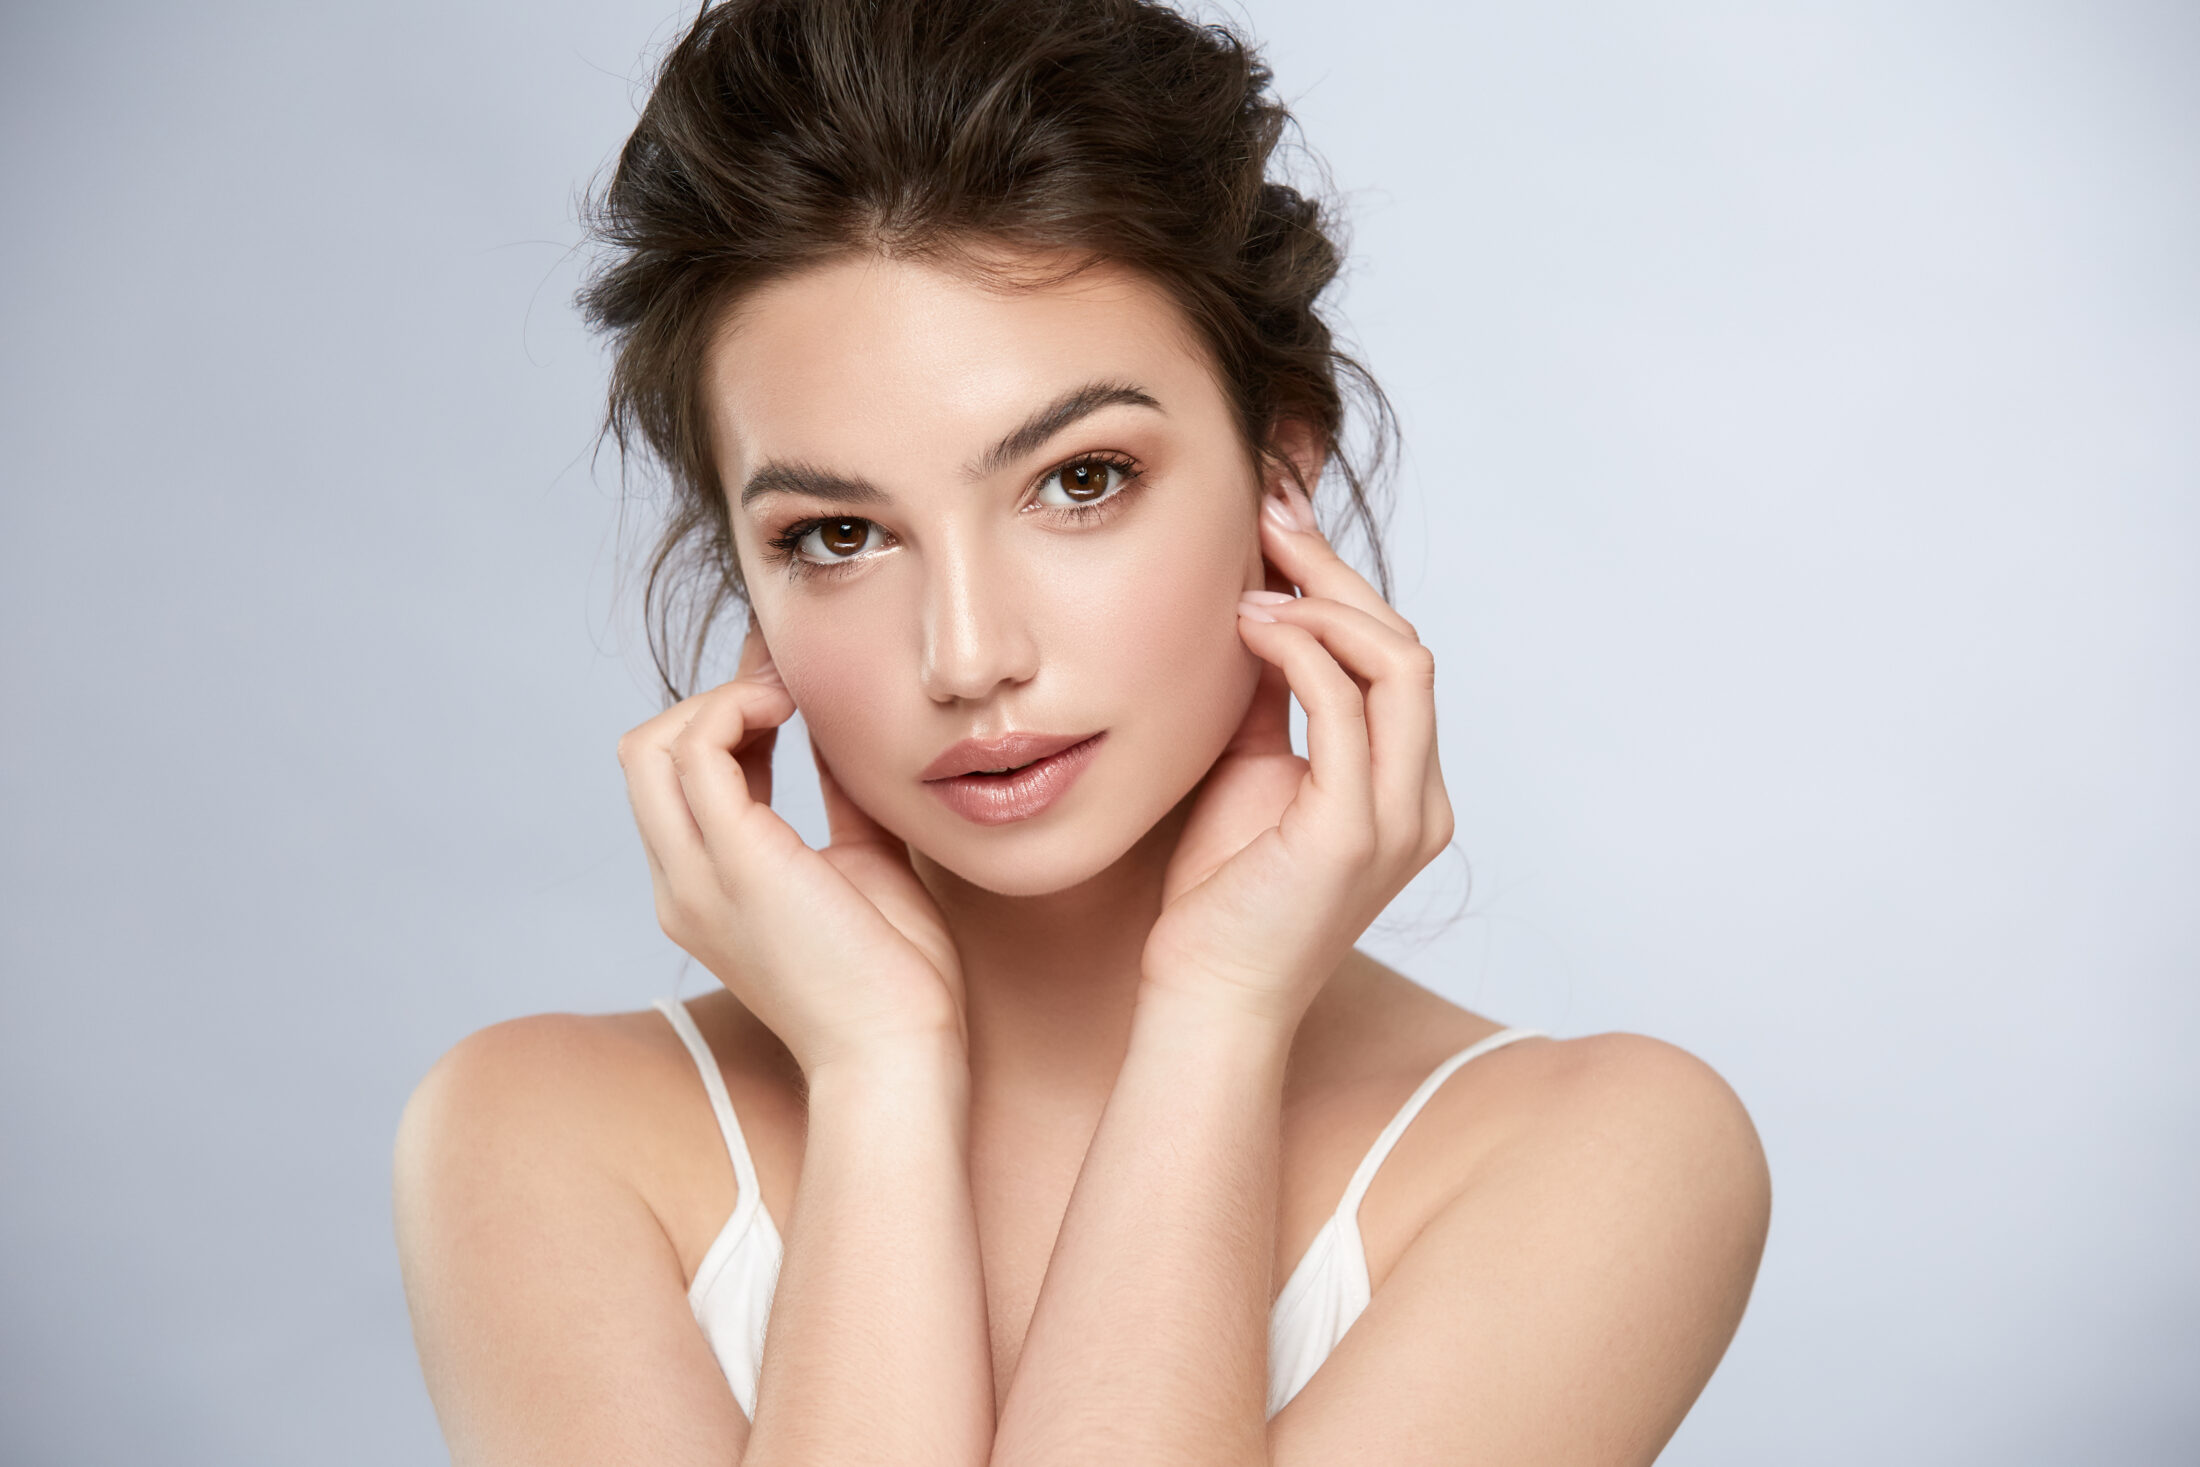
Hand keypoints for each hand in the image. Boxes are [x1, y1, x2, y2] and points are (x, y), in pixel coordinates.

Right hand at [616, 620, 967, 1075]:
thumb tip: (842, 737)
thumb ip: (841, 801)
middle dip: (712, 699)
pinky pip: (700, 753)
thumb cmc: (895, 978)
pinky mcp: (737, 864)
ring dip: (722, 699)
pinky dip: (737, 709)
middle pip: (645, 755)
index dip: (724, 718)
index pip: (679, 780)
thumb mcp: (862, 863)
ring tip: (793, 696)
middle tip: (790, 684)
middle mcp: (683, 884)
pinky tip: (794, 708)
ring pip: (653, 747)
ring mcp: (699, 877)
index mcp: (706, 889)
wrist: (901, 1054)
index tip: (788, 685)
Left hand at [1142, 483, 1452, 1027]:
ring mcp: (1397, 816)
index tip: (1280, 531)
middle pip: (1405, 645)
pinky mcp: (1353, 832)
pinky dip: (1298, 648)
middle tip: (1267, 518)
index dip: (1342, 586)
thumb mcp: (1252, 772)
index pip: (1396, 658)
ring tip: (1249, 579)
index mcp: (1405, 788)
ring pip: (1398, 662)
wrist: (1207, 999)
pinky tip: (1246, 625)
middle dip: (1335, 572)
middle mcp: (1420, 800)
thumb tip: (1260, 609)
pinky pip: (1344, 704)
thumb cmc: (1219, 897)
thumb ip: (1273, 700)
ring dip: (1321, 602)